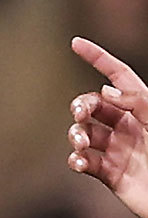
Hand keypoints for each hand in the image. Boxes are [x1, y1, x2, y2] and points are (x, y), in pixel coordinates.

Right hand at [68, 37, 147, 217]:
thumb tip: (104, 91)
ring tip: (83, 145)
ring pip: (84, 134)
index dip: (98, 58)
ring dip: (77, 135)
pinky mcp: (109, 174)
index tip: (76, 43)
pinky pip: (85, 162)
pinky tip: (80, 163)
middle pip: (94, 105)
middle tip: (80, 115)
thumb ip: (138, 102)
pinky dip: (77, 160)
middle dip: (81, 106)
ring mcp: (118, 149)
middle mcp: (129, 125)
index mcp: (144, 108)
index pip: (117, 76)